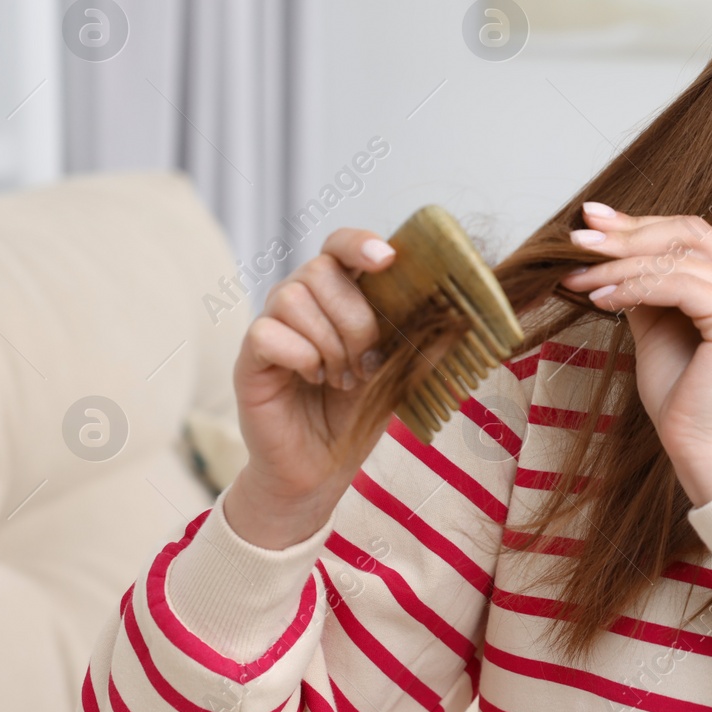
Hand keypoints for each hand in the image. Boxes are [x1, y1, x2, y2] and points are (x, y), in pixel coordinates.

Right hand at [224, 228, 398, 547]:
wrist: (322, 467)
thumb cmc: (358, 413)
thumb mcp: (401, 374)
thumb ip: (424, 343)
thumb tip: (462, 320)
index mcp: (338, 295)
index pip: (340, 245)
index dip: (360, 244)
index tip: (387, 260)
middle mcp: (300, 301)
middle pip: (320, 270)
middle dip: (355, 318)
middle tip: (365, 362)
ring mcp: (271, 325)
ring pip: (292, 298)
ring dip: (329, 343)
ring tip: (340, 378)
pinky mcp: (249, 357)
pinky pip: (268, 333)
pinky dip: (299, 357)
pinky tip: (312, 380)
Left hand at [558, 203, 711, 504]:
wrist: (700, 449)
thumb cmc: (681, 394)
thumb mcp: (657, 323)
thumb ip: (645, 281)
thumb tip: (605, 240)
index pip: (693, 233)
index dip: (641, 222)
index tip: (593, 220)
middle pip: (689, 234)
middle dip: (627, 235)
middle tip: (578, 241)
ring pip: (678, 259)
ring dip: (619, 264)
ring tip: (579, 278)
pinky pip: (679, 286)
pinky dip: (634, 287)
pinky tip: (602, 300)